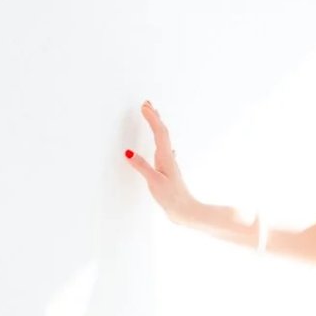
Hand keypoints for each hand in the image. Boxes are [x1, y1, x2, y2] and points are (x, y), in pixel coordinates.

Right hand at [120, 99, 202, 224]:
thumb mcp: (154, 182)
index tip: (144, 106)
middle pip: (162, 133)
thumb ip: (142, 166)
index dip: (152, 118)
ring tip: (153, 118)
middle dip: (155, 117)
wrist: (187, 212)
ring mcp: (170, 165)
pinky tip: (164, 148)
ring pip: (163, 141)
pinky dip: (161, 144)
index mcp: (165, 157)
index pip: (159, 132)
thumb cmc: (172, 198)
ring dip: (157, 127)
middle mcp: (169, 158)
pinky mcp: (169, 172)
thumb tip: (128, 152)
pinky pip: (164, 152)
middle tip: (147, 104)